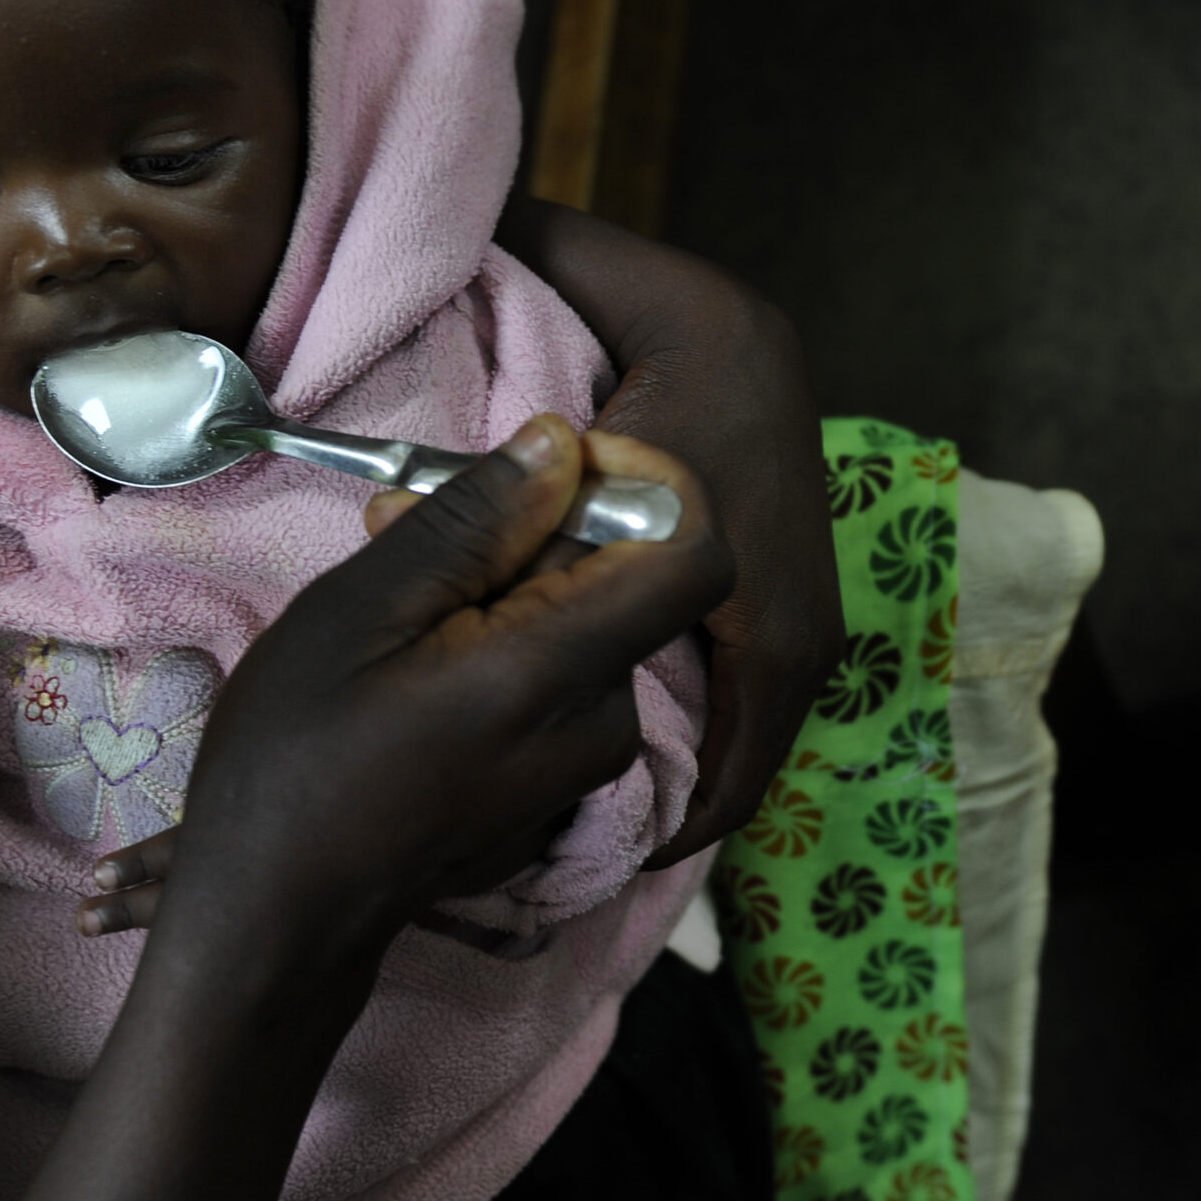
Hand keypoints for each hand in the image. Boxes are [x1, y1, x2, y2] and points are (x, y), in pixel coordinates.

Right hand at [129, 415, 731, 978]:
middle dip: (534, 539)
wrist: (277, 914)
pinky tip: (419, 678)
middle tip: (411, 535)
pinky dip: (506, 656)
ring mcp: (587, 767)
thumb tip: (564, 443)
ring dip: (506, 597)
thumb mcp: (362, 610)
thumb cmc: (296, 756)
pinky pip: (563, 688)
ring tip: (397, 616)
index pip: (694, 555)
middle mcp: (603, 724)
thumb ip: (476, 523)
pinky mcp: (564, 791)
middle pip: (624, 585)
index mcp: (560, 674)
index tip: (559, 465)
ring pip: (585, 631)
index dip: (645, 486)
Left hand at [506, 199, 842, 867]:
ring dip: (676, 767)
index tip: (562, 858)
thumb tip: (388, 530)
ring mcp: (812, 628)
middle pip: (730, 778)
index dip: (643, 841)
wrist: (740, 341)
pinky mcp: (802, 607)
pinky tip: (632, 722)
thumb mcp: (586, 485)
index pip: (721, 792)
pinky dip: (697, 722)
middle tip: (559, 835)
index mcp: (769, 643)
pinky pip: (747, 700)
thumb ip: (505, 525)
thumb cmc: (669, 409)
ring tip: (588, 794)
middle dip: (652, 809)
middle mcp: (804, 650)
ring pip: (739, 740)